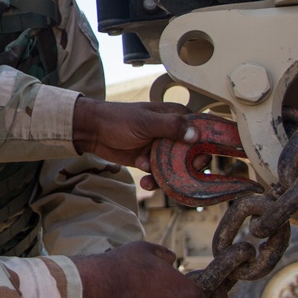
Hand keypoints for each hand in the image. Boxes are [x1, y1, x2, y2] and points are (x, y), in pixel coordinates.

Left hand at [71, 97, 196, 170]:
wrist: (93, 131)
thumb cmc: (118, 119)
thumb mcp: (145, 122)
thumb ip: (171, 126)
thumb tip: (196, 135)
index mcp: (177, 117)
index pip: (202, 132)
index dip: (205, 148)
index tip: (198, 162)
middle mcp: (173, 133)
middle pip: (192, 155)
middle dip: (185, 168)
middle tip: (177, 175)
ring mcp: (162, 148)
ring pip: (177, 168)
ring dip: (166, 176)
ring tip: (149, 174)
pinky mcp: (151, 160)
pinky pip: (161, 175)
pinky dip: (154, 180)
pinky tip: (144, 181)